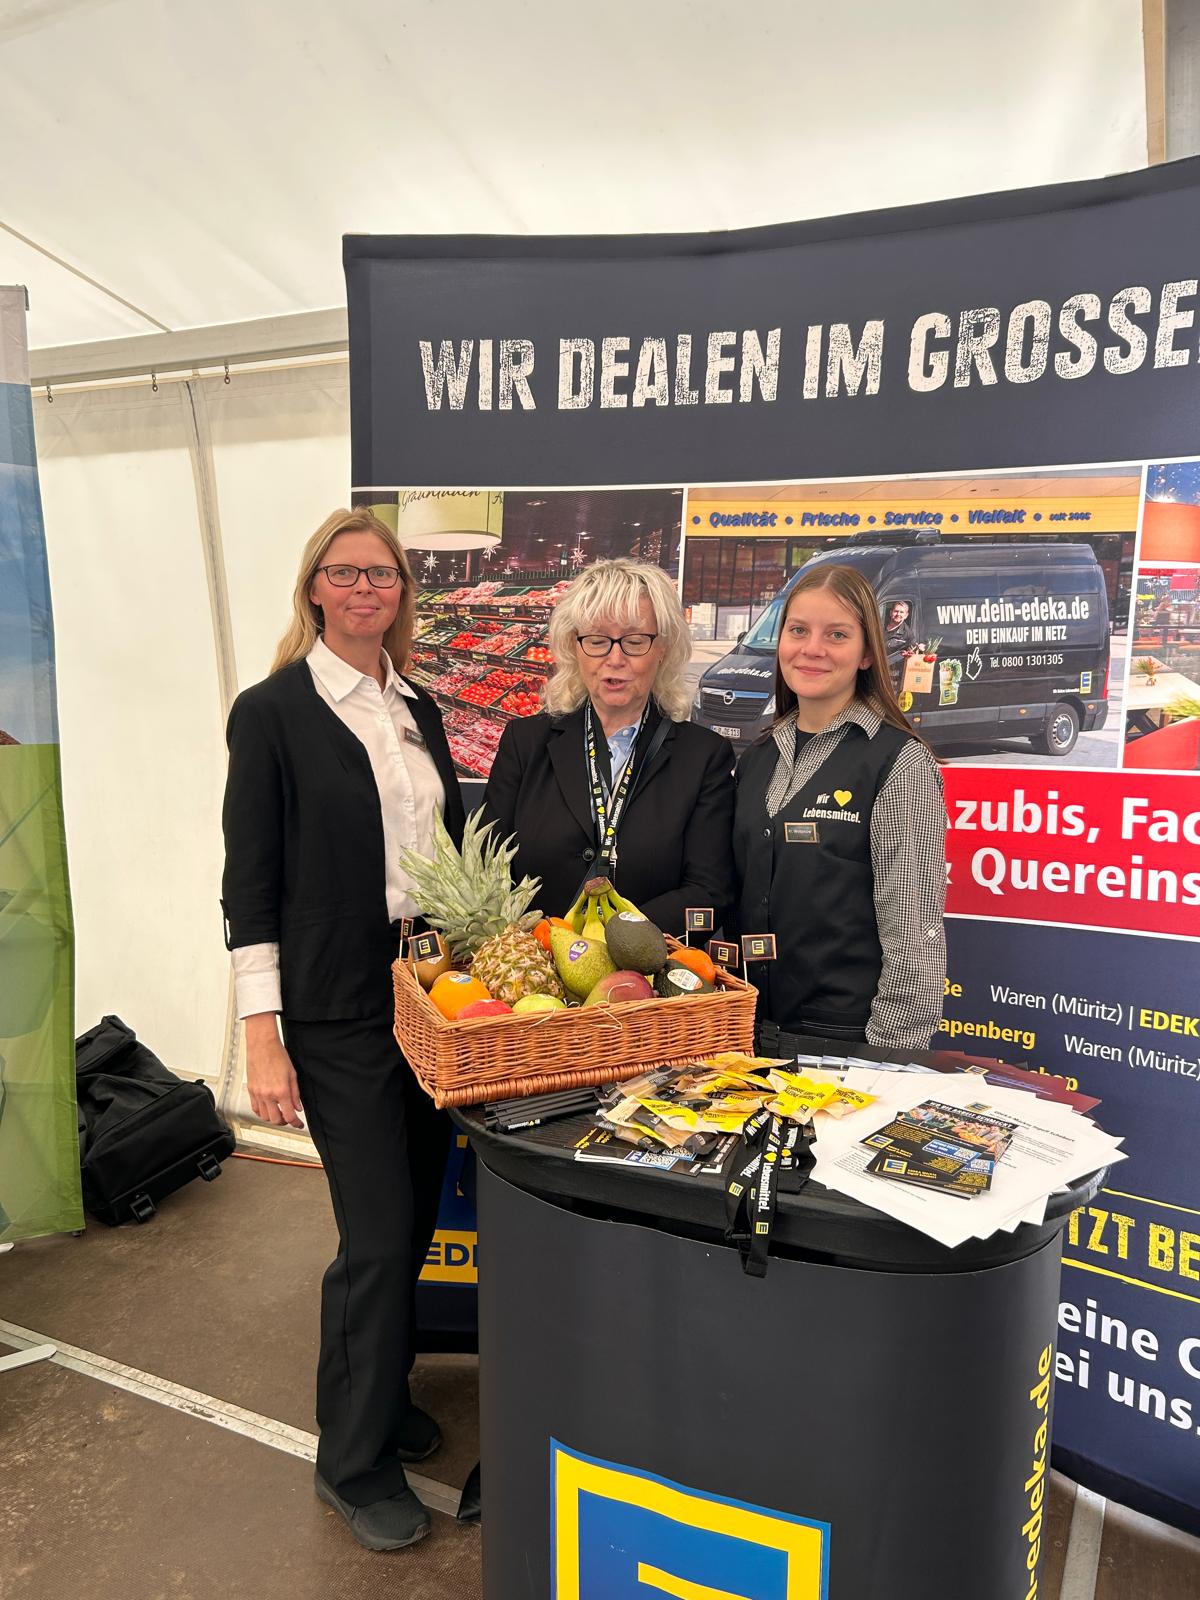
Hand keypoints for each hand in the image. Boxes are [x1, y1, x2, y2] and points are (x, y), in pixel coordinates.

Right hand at [244, 1013, 303, 1128]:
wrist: (262, 1045)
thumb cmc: (277, 1055)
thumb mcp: (292, 1074)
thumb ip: (296, 1093)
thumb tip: (298, 1107)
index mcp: (281, 1091)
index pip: (289, 1115)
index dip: (296, 1123)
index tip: (299, 1124)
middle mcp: (268, 1094)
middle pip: (276, 1120)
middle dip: (284, 1122)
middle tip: (290, 1118)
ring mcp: (257, 1093)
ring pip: (264, 1117)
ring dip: (273, 1118)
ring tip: (279, 1113)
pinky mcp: (250, 1090)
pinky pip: (255, 1108)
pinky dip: (261, 1112)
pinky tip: (268, 1108)